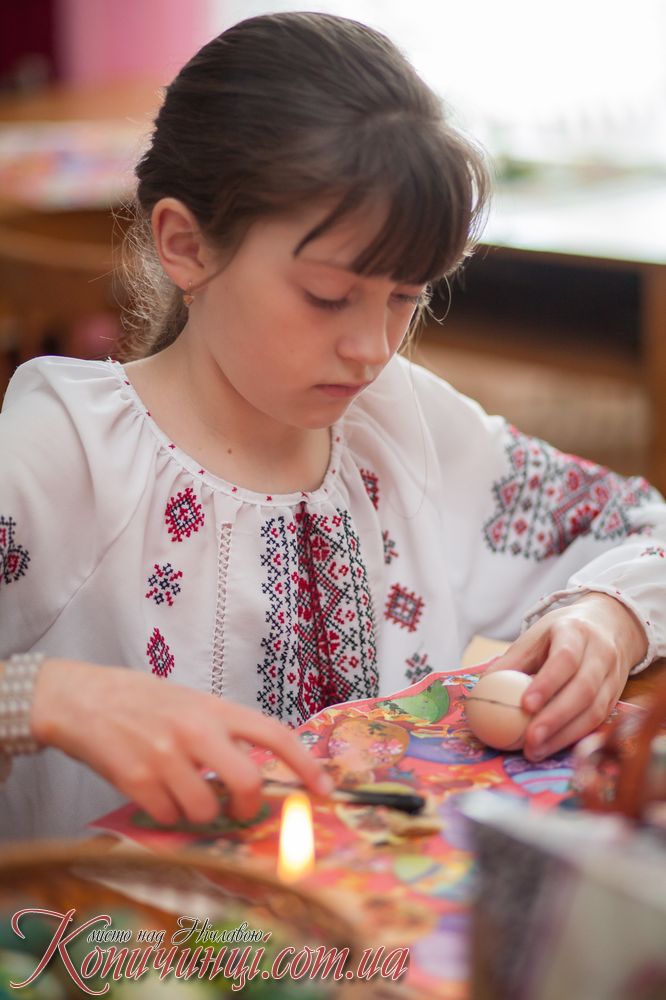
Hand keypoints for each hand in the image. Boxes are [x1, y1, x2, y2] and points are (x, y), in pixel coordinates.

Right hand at [30, 660, 332, 824]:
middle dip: (248, 808)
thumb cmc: (140, 701)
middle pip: (248, 782)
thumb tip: (253, 778)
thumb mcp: (189, 703)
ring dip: (196, 814)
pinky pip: (168, 817)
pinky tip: (153, 793)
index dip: (307, 765)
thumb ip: (220, 733)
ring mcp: (166, 755)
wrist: (81, 698)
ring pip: (204, 811)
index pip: (275, 735)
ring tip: (179, 792)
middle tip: (237, 811)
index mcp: (215, 708)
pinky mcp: (136, 779)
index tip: (326, 790)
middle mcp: (196, 730)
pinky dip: (165, 815)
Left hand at [485, 592, 647, 760]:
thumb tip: (482, 689)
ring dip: (564, 735)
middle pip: (583, 689)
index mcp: (576, 632)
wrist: (609, 625)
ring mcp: (613, 676)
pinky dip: (575, 737)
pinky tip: (553, 748)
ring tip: (535, 751)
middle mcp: (601, 653)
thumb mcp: (536, 636)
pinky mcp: (617, 697)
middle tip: (529, 741)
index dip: (547, 683)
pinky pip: (599, 721)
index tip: (525, 705)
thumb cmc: (561, 634)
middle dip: (555, 718)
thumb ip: (512, 661)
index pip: (565, 658)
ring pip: (595, 711)